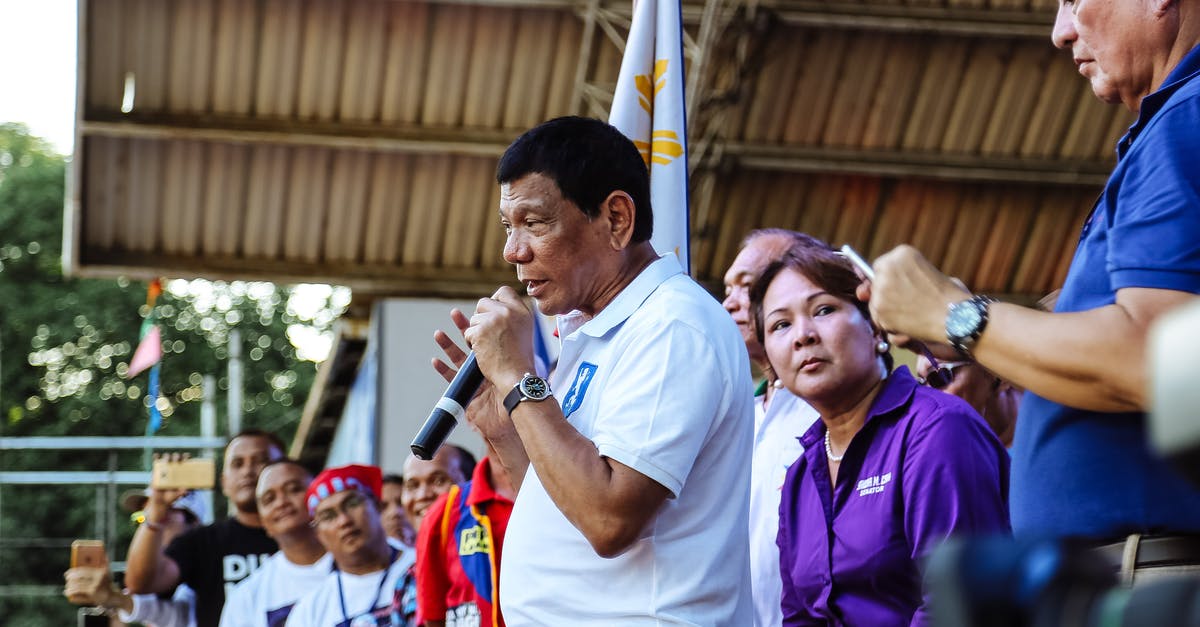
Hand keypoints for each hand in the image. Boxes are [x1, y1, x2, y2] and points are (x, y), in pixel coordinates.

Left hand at [63, 567, 117, 606]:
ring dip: (70, 586)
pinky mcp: (93, 593)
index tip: (67, 574)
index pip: (83, 570)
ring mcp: (96, 585)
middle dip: (70, 578)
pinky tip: (67, 593)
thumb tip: (104, 553)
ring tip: (67, 588)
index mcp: (101, 571)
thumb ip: (105, 563)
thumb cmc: (108, 585)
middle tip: (67, 580)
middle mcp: (99, 577)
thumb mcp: (108, 573)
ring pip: (77, 584)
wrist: (114, 597)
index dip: (73, 571)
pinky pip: (78, 591)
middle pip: (79, 576)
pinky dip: (71, 592)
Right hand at [145, 453, 189, 523]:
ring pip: (166, 461)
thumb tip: (186, 489)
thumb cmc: (172, 497)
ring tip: (167, 457)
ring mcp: (164, 471)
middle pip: (175, 460)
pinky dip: (156, 459)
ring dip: (167, 457)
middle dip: (176, 457)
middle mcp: (173, 470)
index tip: (187, 456)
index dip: (186, 458)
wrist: (161, 502)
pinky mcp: (156, 473)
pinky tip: (156, 455)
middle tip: (177, 459)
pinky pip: (156, 465)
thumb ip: (182, 492)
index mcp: (181, 474)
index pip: (184, 463)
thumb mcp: (178, 495)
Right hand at [432, 307, 519, 444]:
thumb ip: (519, 359)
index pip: (489, 337)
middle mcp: (485, 367)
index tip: (480, 311)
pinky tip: (436, 360)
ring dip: (447, 345)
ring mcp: (473, 379)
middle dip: (463, 328)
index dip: (483, 325)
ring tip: (438, 333)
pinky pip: (451, 380)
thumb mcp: (519, 376)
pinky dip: (443, 370)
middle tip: (455, 313)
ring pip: (457, 358)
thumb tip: (527, 338)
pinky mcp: (464, 392)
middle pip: (472, 343)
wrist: (510, 421)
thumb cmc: (517, 400)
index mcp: (498, 359)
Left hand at [461, 286, 535, 389]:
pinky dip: (471, 343)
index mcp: (522, 312)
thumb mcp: (524, 334)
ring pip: (474, 319)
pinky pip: (467, 333)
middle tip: (486, 333)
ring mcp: (493, 321)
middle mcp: (509, 312)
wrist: (519, 379)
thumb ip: (512, 319)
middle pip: (484, 303)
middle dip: (480, 317)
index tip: (491, 311)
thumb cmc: (521, 363)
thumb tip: (497, 309)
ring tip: (488, 348)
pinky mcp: (480, 332)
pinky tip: (481, 353)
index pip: (504, 292)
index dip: (495, 300)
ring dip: (475, 333)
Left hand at [864, 245, 969, 343]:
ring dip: (889, 311)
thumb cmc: (948, 297)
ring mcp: (881, 287)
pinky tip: (909, 324)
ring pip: (875, 303)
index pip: (883, 266)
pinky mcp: (879, 308)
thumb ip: (898, 276)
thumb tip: (861, 292)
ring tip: (914, 314)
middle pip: (875, 283)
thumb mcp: (926, 273)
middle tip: (908, 303)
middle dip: (886, 295)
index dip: (891, 281)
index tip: (903, 288)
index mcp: (902, 253)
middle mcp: (887, 266)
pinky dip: (890, 326)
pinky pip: (878, 319)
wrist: (956, 317)